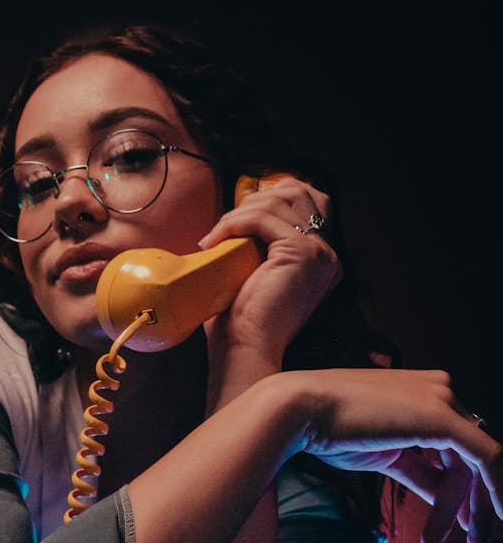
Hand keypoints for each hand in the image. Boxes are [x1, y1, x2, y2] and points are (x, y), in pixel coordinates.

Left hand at [200, 176, 341, 367]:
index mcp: (321, 260)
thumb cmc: (241, 323)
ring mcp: (320, 252)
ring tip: (215, 236)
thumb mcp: (253, 274)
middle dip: (256, 198)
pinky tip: (215, 240)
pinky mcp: (302, 253)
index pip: (306, 201)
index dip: (268, 198)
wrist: (245, 351)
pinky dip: (235, 222)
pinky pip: (265, 217)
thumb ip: (256, 244)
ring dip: (238, 213)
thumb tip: (233, 216)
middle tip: (224, 225)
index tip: (234, 218)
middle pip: (298, 191)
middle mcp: (328, 255)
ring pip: (278, 202)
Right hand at [297, 367, 502, 542]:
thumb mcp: (384, 456)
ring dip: (472, 508)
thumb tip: (441, 493)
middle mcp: (441, 390)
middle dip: (474, 502)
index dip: (461, 489)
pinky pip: (486, 457)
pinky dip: (494, 489)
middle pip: (468, 456)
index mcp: (425, 393)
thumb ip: (418, 470)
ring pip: (476, 462)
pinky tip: (494, 516)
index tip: (460, 525)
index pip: (454, 447)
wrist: (300, 410)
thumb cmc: (328, 430)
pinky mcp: (443, 418)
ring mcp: (443, 400)